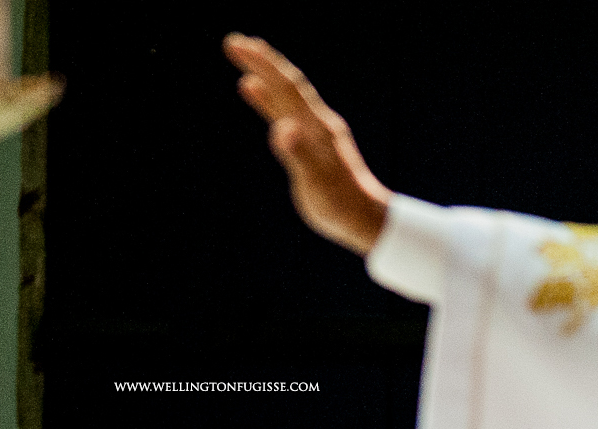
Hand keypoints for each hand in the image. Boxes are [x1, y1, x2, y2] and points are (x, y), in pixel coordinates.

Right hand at [223, 33, 392, 255]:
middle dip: (261, 62)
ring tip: (245, 57)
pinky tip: (256, 92)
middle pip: (286, 86)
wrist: (364, 219)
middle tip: (234, 42)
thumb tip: (281, 128)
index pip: (288, 89)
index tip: (242, 46)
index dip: (265, 66)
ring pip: (286, 97)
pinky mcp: (310, 145)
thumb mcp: (315, 182)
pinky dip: (268, 100)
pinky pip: (285, 114)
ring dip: (265, 76)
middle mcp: (317, 124)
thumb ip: (298, 154)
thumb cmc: (340, 204)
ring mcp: (314, 133)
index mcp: (317, 128)